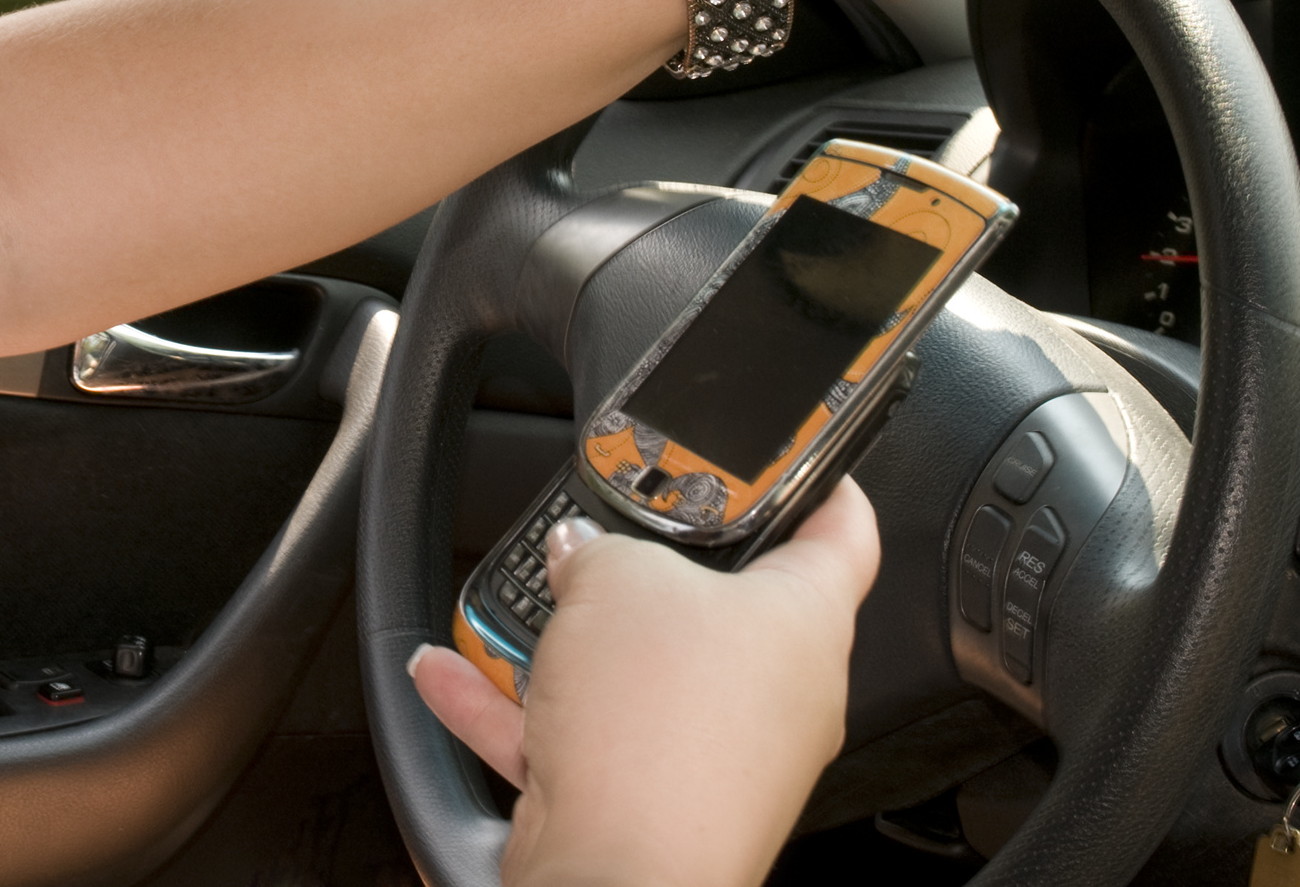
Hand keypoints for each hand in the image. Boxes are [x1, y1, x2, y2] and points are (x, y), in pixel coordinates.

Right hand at [409, 480, 882, 886]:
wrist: (618, 871)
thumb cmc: (658, 731)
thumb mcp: (616, 576)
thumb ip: (600, 546)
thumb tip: (583, 554)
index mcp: (806, 621)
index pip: (842, 530)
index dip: (818, 479)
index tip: (790, 454)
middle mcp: (776, 691)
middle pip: (719, 602)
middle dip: (645, 566)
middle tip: (603, 530)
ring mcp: (715, 750)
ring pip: (639, 671)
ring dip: (567, 639)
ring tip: (512, 603)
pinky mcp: (652, 797)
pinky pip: (583, 732)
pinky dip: (520, 706)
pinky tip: (457, 673)